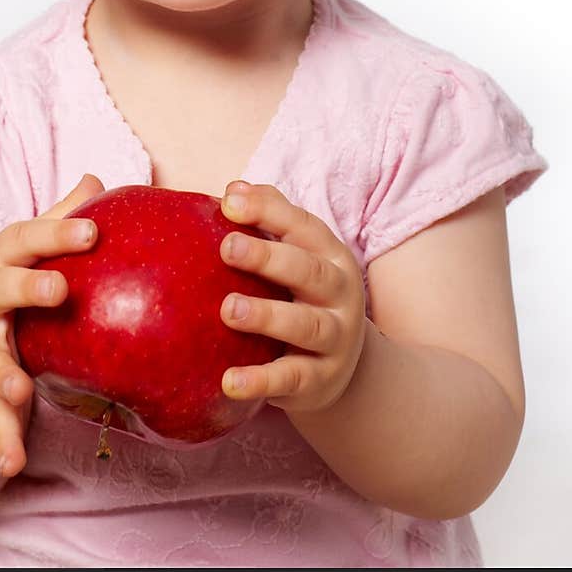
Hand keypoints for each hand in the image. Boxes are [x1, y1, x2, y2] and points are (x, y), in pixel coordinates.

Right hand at [0, 172, 104, 478]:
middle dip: (26, 288)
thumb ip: (56, 219)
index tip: (92, 230)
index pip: (25, 239)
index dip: (57, 232)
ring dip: (3, 374)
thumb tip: (98, 180)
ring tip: (19, 389)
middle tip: (59, 289)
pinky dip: (1, 438)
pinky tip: (12, 462)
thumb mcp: (17, 250)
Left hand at [218, 180, 366, 417]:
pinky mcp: (319, 380)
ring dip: (266, 316)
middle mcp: (340, 294)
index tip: (229, 202)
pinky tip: (228, 381)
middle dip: (268, 258)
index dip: (267, 211)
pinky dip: (260, 381)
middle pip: (308, 272)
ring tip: (228, 310)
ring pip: (305, 326)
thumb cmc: (304, 295)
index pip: (303, 226)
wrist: (344, 365)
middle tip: (227, 247)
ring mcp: (334, 339)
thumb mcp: (298, 255)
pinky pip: (291, 379)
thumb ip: (270, 219)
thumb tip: (233, 190)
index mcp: (330, 256)